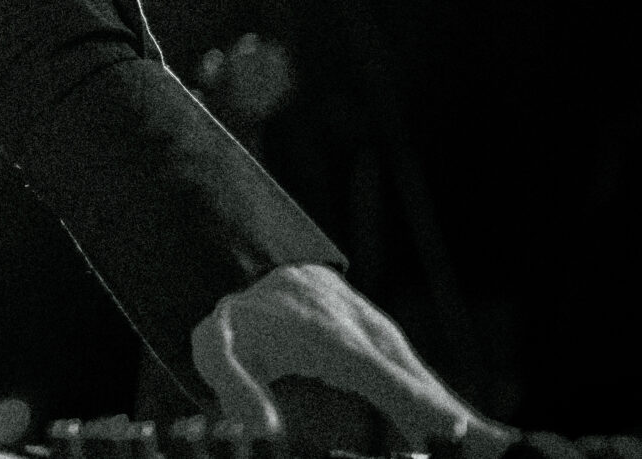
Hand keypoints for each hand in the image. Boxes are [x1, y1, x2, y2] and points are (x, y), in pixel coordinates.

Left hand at [191, 264, 513, 458]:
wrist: (266, 272)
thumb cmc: (239, 320)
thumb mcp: (214, 345)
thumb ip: (232, 383)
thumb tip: (259, 430)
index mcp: (321, 334)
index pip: (370, 369)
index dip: (409, 397)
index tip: (446, 423)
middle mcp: (363, 333)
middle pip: (414, 378)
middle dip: (453, 414)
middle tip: (497, 447)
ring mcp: (384, 339)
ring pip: (428, 382)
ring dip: (464, 418)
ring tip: (500, 449)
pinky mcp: (393, 349)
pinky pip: (426, 385)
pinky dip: (454, 411)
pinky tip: (483, 440)